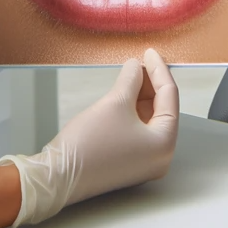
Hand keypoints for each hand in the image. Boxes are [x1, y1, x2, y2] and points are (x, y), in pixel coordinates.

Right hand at [0, 49, 178, 227]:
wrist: (58, 176)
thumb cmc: (89, 143)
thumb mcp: (115, 102)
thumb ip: (131, 79)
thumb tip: (136, 66)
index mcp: (164, 143)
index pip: (169, 97)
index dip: (159, 70)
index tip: (149, 52)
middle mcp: (160, 157)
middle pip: (162, 109)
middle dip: (151, 83)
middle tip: (139, 61)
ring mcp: (144, 162)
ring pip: (149, 119)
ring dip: (141, 95)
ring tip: (131, 73)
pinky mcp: (129, 162)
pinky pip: (138, 129)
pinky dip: (133, 110)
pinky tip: (124, 93)